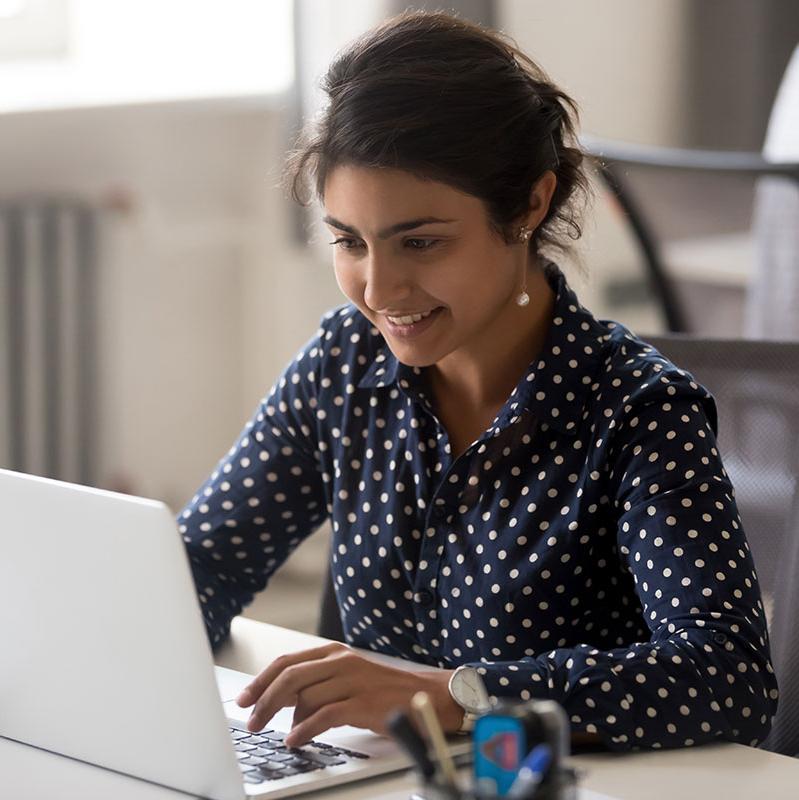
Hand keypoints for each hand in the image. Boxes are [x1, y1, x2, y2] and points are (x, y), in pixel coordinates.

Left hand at [235, 642, 462, 745]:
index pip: (288, 661)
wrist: (425, 696)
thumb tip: (284, 705)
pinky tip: (296, 739)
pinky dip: (305, 729)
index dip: (261, 680)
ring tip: (276, 734)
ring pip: (305, 696)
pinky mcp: (363, 703)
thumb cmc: (383, 691)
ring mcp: (353, 680)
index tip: (244, 698)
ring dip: (284, 718)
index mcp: (334, 653)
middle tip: (250, 719)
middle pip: (290, 676)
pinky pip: (325, 715)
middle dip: (264, 699)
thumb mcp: (346, 679)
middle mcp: (341, 661)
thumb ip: (316, 686)